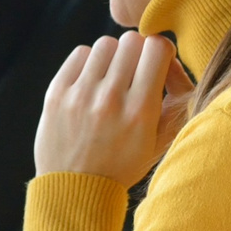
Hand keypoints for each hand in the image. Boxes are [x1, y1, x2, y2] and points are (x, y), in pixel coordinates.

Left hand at [33, 33, 191, 186]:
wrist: (75, 190)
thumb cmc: (123, 165)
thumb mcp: (158, 143)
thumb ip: (173, 102)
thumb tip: (172, 63)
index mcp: (140, 112)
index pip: (157, 47)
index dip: (160, 52)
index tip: (156, 64)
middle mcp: (110, 99)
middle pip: (132, 41)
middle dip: (138, 53)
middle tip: (133, 72)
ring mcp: (80, 95)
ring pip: (105, 44)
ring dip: (112, 57)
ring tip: (110, 78)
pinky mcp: (57, 93)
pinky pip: (80, 54)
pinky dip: (89, 63)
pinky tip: (91, 82)